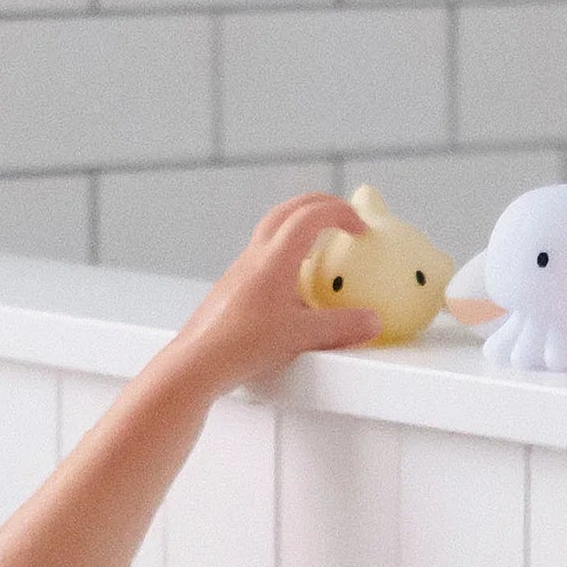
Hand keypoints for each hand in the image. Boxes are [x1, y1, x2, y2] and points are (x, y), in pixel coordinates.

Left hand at [163, 193, 382, 397]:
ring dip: (299, 225)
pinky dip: (284, 252)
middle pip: (289, 209)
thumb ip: (340, 328)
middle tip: (342, 215)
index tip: (360, 227)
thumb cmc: (240, 346)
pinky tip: (292, 282)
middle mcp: (255, 256)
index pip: (312, 215)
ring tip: (319, 245)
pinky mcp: (233, 286)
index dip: (341, 212)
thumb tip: (370, 323)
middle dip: (320, 204)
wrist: (196, 363)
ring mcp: (241, 269)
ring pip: (272, 229)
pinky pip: (262, 254)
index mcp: (275, 258)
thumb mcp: (300, 337)